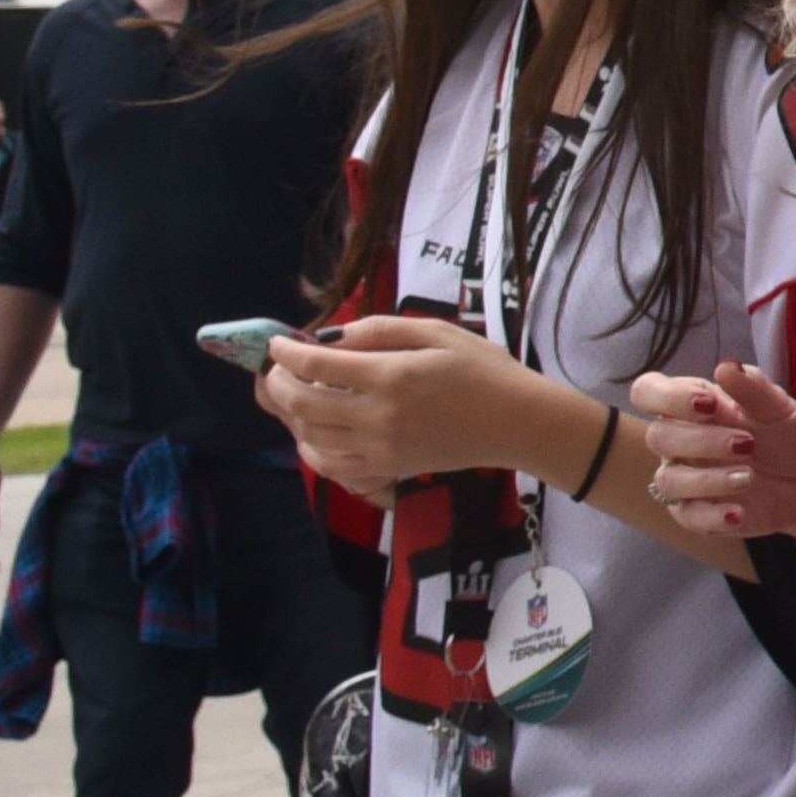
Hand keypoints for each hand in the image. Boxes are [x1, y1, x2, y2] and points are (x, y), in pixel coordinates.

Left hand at [259, 315, 544, 498]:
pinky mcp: (389, 467)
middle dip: (277, 382)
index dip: (286, 352)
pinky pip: (333, 467)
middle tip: (278, 369)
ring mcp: (382, 447)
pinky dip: (312, 450)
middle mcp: (379, 415)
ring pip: (310, 437)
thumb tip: (332, 338)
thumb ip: (381, 329)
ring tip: (296, 395)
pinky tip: (315, 433)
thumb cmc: (483, 369)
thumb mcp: (437, 332)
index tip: (278, 343)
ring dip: (291, 415)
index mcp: (392, 375)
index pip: (316, 365)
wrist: (518, 422)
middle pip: (301, 403)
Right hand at [632, 359, 795, 544]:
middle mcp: (680, 440)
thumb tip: (726, 365)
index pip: (648, 392)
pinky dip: (711, 516)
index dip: (667, 397)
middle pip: (657, 437)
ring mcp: (687, 477)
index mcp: (691, 405)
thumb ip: (752, 387)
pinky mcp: (699, 512)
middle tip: (747, 443)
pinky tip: (738, 512)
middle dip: (700, 440)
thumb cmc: (788, 434)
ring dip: (707, 479)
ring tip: (749, 477)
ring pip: (668, 480)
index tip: (708, 404)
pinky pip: (687, 516)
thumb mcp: (778, 407)